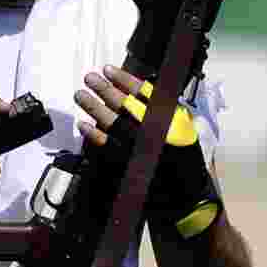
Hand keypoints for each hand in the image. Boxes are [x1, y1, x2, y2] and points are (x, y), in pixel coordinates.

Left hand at [74, 65, 220, 238]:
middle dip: (105, 89)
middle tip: (89, 78)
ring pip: (113, 121)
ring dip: (94, 106)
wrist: (186, 197)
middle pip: (125, 103)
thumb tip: (141, 93)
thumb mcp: (185, 131)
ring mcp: (141, 147)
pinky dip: (93, 134)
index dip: (125, 79)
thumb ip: (169, 112)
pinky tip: (83, 124)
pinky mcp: (129, 164)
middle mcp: (157, 130)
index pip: (146, 92)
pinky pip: (106, 146)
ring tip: (80, 95)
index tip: (110, 69)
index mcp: (172, 119)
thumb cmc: (184, 161)